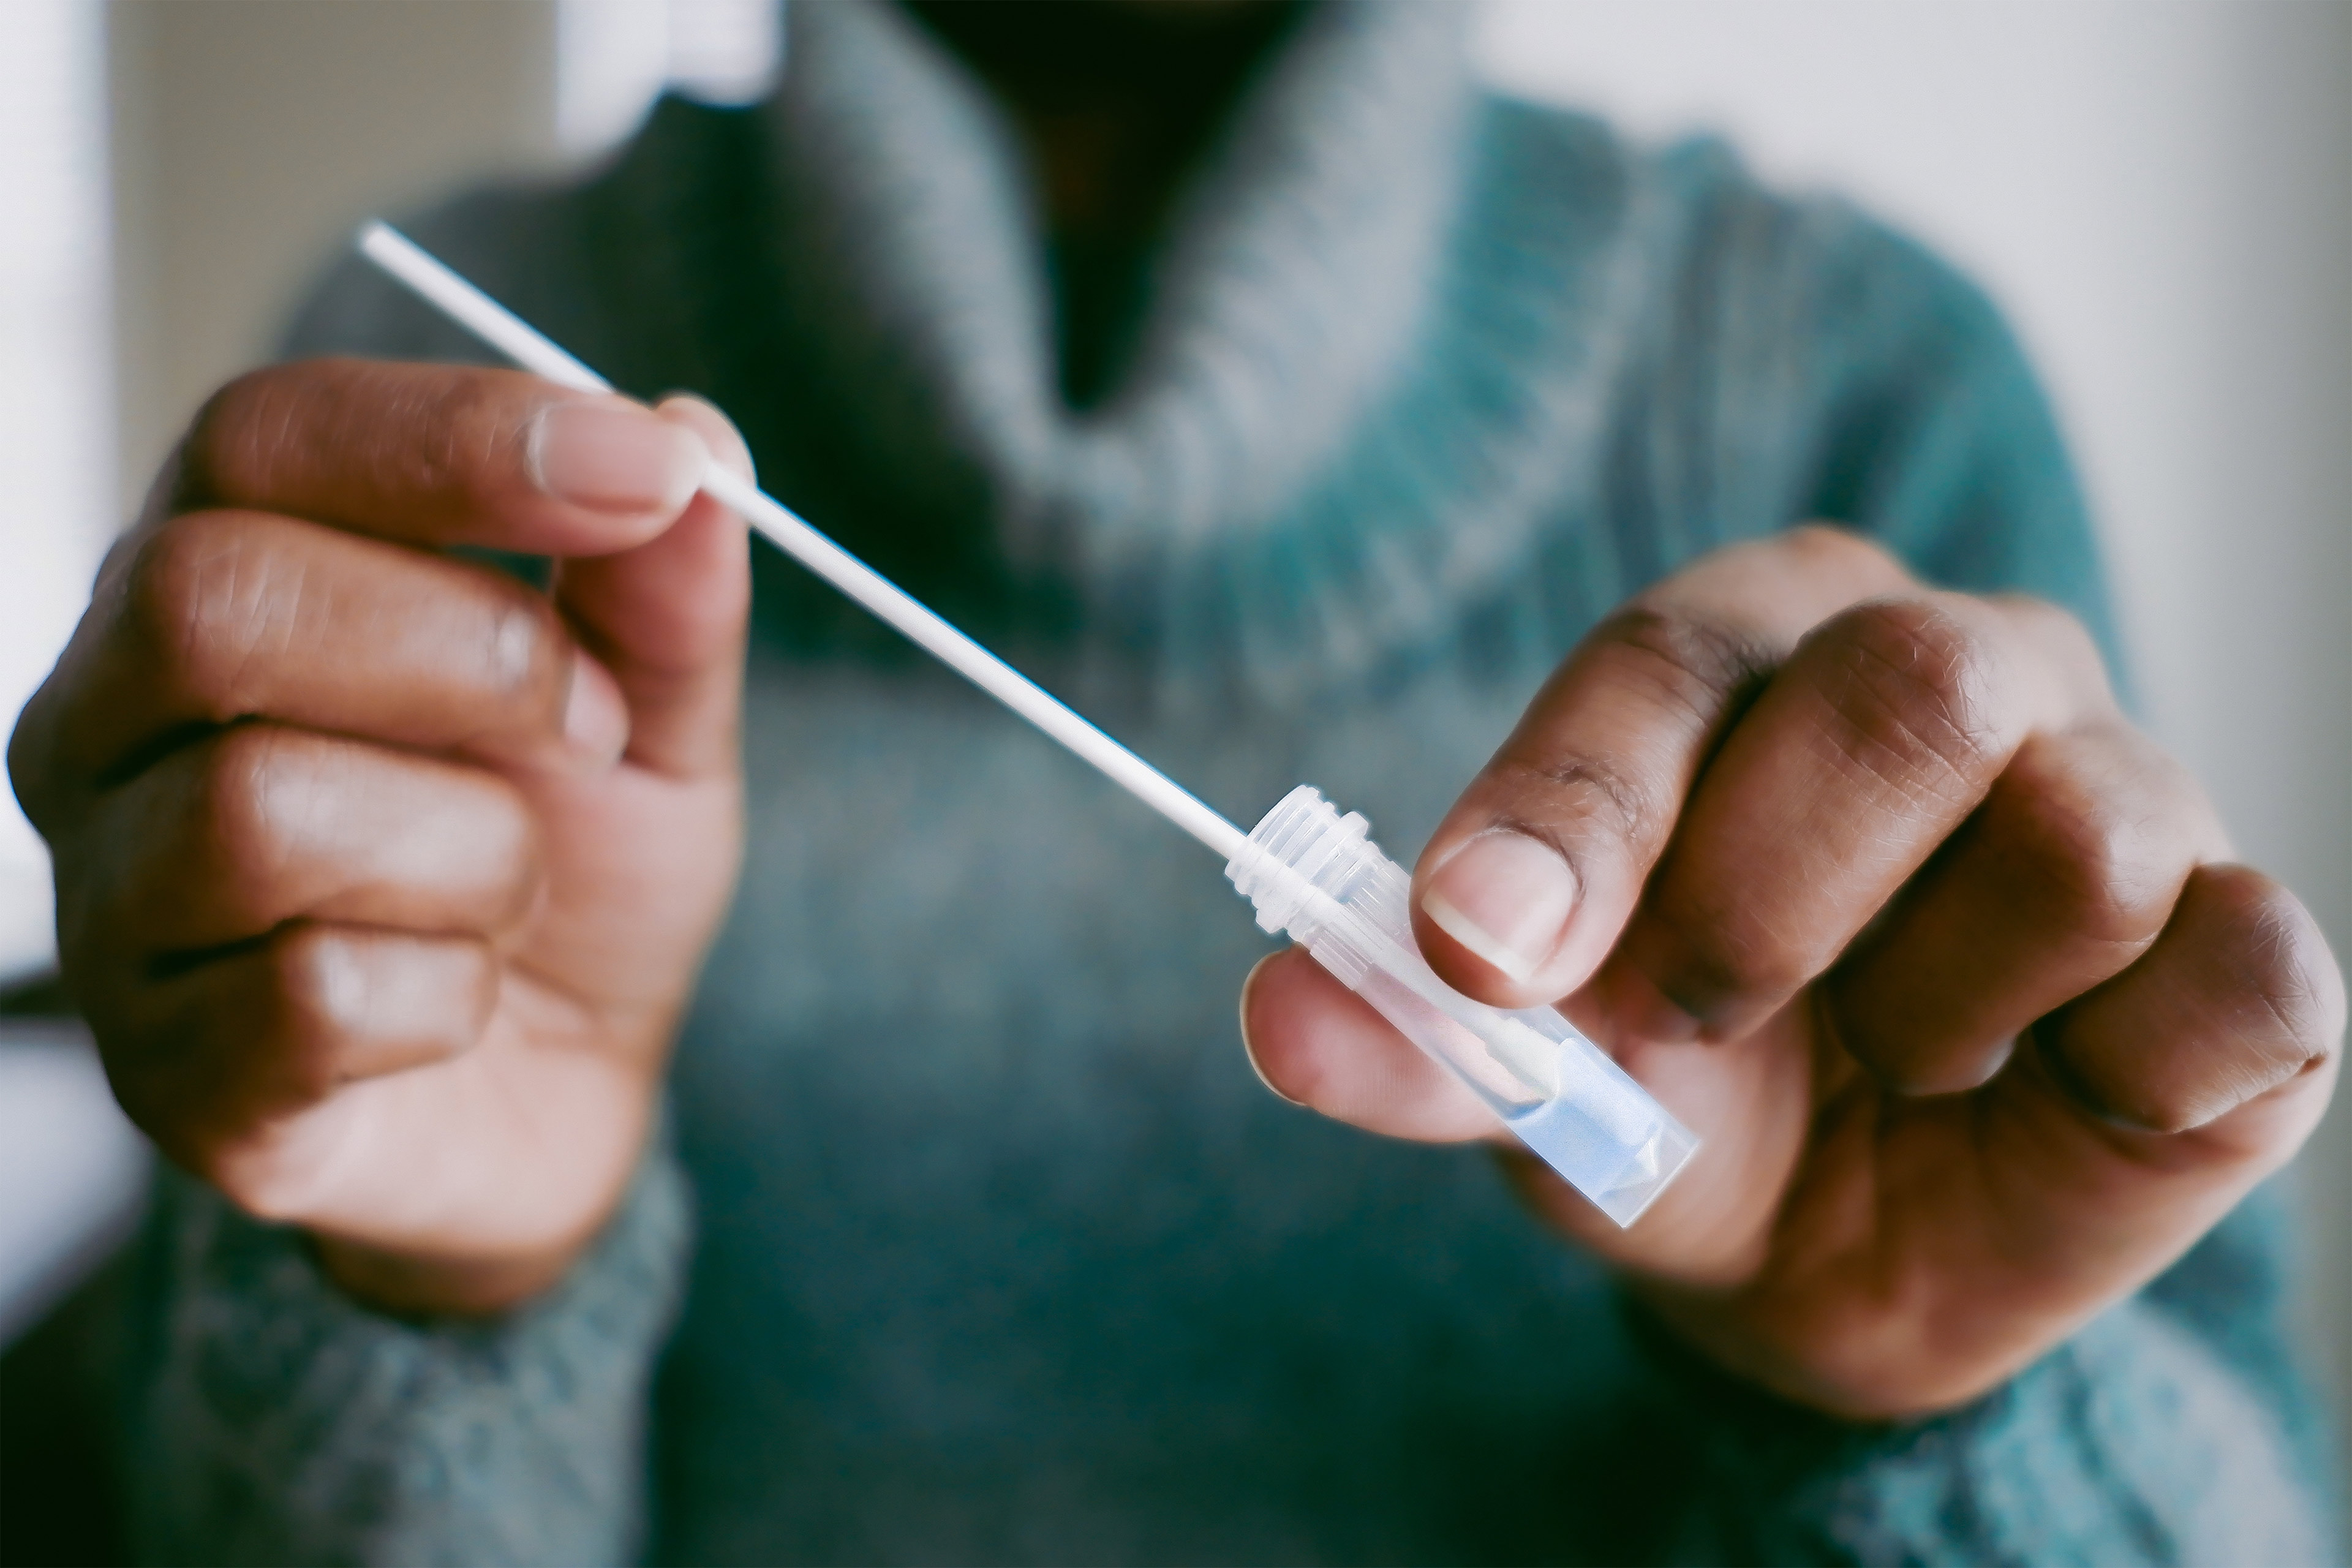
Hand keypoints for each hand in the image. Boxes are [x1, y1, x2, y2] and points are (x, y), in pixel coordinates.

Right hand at [8, 359, 751, 1314]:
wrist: (571, 1087)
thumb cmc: (580, 869)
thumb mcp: (656, 717)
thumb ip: (662, 588)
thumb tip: (694, 434)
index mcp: (218, 577)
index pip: (263, 434)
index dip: (454, 435)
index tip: (647, 470)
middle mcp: (110, 721)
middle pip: (213, 599)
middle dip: (471, 654)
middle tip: (589, 726)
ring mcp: (113, 899)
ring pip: (261, 810)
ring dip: (478, 850)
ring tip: (516, 885)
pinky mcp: (166, 1072)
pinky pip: (308, 996)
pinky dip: (450, 994)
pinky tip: (461, 998)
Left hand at [1241, 527, 2341, 1417]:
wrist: (1830, 1244)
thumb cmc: (1681, 1095)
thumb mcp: (1531, 1071)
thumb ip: (1418, 1036)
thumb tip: (1283, 1017)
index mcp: (1764, 649)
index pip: (1675, 661)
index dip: (1576, 807)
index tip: (1480, 948)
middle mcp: (1967, 669)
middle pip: (1912, 690)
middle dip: (1769, 898)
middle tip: (1709, 1014)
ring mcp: (2136, 793)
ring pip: (2076, 836)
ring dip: (1932, 1004)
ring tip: (1893, 1056)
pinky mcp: (2254, 953)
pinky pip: (2238, 974)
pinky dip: (2110, 1079)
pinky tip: (2042, 1095)